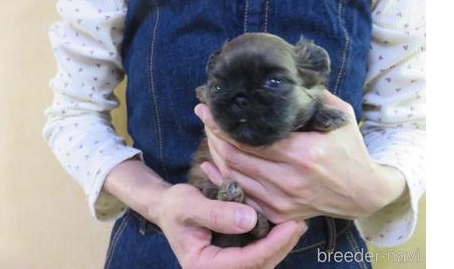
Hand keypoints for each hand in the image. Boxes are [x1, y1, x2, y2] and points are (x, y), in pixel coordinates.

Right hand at [152, 183, 306, 268]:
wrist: (167, 208)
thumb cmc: (174, 206)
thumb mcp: (189, 204)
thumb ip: (216, 213)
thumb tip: (250, 219)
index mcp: (203, 266)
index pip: (245, 261)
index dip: (271, 244)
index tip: (291, 224)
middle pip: (258, 265)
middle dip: (281, 245)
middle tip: (299, 222)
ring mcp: (226, 266)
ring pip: (262, 262)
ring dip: (280, 244)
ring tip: (296, 223)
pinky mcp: (233, 257)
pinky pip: (257, 254)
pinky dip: (272, 240)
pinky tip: (283, 224)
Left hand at [195, 90, 406, 222]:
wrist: (363, 193)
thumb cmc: (350, 151)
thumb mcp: (339, 118)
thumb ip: (313, 97)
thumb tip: (285, 78)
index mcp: (303, 153)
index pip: (249, 138)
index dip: (222, 123)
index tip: (208, 108)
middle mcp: (289, 180)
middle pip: (235, 157)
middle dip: (212, 135)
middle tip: (203, 117)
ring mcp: (282, 200)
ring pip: (233, 176)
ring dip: (215, 154)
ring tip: (209, 135)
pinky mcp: (278, 213)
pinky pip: (241, 195)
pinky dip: (222, 179)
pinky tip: (211, 164)